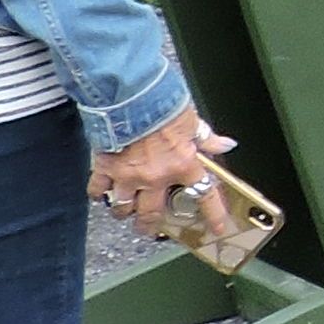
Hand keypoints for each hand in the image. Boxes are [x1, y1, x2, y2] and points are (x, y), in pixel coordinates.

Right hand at [91, 110, 233, 232]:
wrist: (133, 95)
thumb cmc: (164, 104)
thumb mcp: (193, 121)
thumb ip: (207, 138)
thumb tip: (224, 144)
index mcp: (183, 165)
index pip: (204, 195)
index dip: (214, 215)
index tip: (218, 229)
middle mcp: (156, 177)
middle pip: (151, 213)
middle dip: (149, 225)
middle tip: (148, 228)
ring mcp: (129, 176)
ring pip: (123, 207)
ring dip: (123, 212)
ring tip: (123, 212)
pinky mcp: (106, 167)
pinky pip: (98, 189)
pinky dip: (98, 193)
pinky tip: (99, 194)